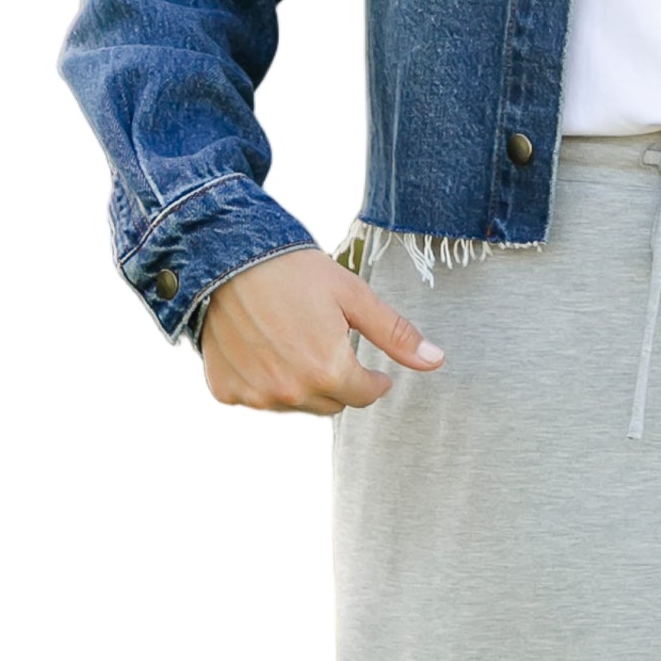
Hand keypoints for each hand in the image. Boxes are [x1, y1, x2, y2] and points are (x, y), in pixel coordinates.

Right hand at [199, 249, 442, 414]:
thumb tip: (435, 360)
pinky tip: (260, 345)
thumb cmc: (293, 271)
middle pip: (331, 403)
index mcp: (328, 371)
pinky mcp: (227, 390)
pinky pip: (257, 396)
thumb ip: (394, 334)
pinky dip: (262, 379)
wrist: (224, 257)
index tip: (369, 366)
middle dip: (336, 379)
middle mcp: (291, 392)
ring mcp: (256, 395)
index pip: (365, 395)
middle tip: (323, 340)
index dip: (372, 379)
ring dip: (300, 382)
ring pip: (295, 403)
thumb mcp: (353, 295)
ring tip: (290, 339)